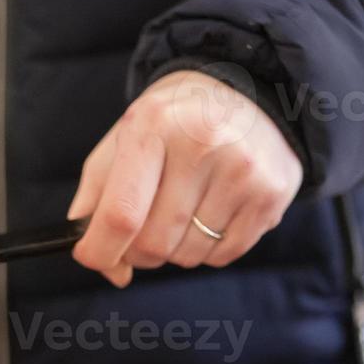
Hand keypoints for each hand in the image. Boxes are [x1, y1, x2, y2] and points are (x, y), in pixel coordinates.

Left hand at [68, 70, 303, 286]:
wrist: (242, 92)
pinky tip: (210, 213)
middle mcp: (203, 145)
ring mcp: (243, 171)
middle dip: (136, 251)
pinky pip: (222, 255)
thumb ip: (95, 202)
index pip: (120, 214)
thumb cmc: (168, 127)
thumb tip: (112, 272)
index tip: (92, 257)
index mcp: (153, 126)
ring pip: (187, 255)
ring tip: (181, 210)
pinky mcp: (271, 194)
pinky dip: (206, 248)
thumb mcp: (120, 143)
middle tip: (140, 230)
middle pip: (153, 243)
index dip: (100, 251)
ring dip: (173, 249)